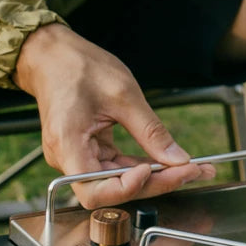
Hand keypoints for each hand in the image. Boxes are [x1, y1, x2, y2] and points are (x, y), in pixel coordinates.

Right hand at [13, 23, 213, 207]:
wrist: (52, 55)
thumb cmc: (77, 66)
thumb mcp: (123, 94)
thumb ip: (152, 131)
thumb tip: (179, 159)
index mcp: (67, 145)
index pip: (95, 190)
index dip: (127, 188)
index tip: (154, 170)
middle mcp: (68, 159)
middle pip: (114, 190)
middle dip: (156, 183)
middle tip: (193, 171)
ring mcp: (78, 159)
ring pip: (121, 182)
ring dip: (157, 178)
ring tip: (192, 168)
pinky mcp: (90, 154)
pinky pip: (119, 169)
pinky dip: (146, 168)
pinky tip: (171, 163)